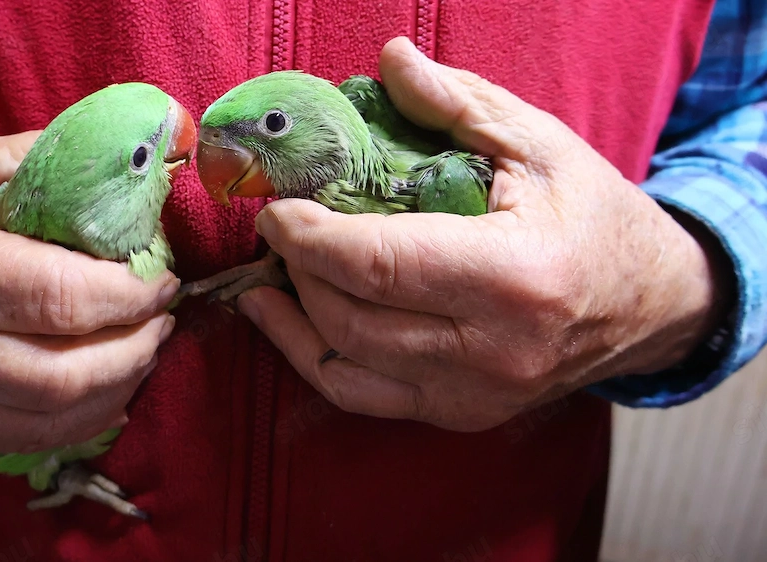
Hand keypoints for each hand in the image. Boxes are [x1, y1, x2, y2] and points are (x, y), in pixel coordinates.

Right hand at [0, 133, 178, 451]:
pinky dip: (81, 420)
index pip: (59, 299)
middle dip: (134, 350)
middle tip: (163, 321)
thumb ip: (55, 169)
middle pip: (61, 374)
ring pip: (49, 418)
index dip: (129, 297)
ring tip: (145, 350)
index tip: (164, 282)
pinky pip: (24, 439)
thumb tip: (140, 185)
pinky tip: (112, 392)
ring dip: (117, 388)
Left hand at [236, 37, 732, 430]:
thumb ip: (459, 103)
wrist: (651, 305)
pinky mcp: (461, 413)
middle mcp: (491, 351)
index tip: (275, 207)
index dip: (308, 236)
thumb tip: (388, 59)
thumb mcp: (538, 145)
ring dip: (292, 319)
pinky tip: (292, 322)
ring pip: (344, 367)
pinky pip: (364, 396)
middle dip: (298, 270)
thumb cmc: (595, 216)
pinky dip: (317, 358)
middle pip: (350, 318)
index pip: (377, 264)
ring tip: (267, 275)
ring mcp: (474, 394)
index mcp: (513, 277)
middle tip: (277, 228)